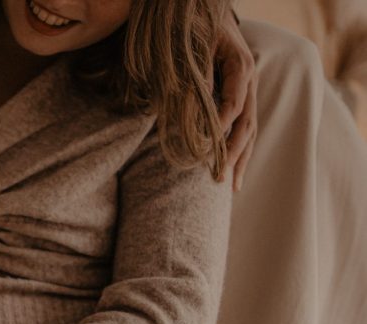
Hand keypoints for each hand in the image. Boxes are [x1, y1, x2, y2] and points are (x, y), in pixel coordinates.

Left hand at [213, 10, 256, 190]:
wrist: (213, 19)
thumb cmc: (201, 32)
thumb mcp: (197, 49)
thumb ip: (197, 76)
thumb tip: (193, 106)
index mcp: (240, 69)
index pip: (233, 104)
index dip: (221, 127)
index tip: (206, 146)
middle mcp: (249, 83)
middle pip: (246, 124)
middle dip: (232, 153)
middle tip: (218, 177)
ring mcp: (249, 93)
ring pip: (250, 132)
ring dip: (240, 159)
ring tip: (231, 186)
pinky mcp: (244, 101)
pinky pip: (246, 130)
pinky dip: (240, 152)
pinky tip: (235, 174)